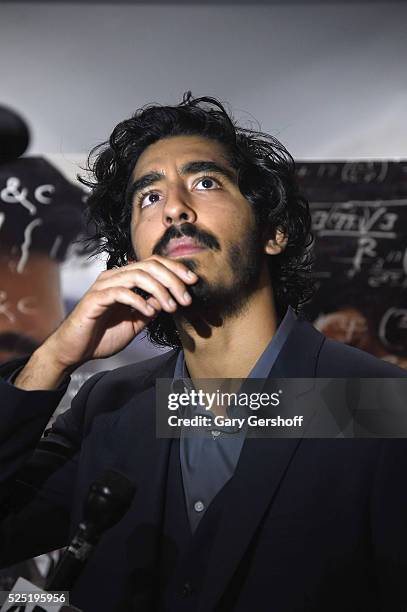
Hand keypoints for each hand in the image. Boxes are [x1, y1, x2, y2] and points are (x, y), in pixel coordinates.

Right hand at [41, 255, 197, 369]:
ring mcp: (103, 286)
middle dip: (172, 280)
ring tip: (171, 307)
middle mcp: (114, 276)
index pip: (154, 263)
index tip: (193, 282)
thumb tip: (170, 300)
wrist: (75, 350)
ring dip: (159, 290)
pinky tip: (150, 312)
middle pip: (149, 265)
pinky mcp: (95, 299)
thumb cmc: (103, 335)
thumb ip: (151, 308)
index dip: (175, 269)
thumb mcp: (136, 322)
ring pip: (137, 275)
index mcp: (125, 278)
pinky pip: (121, 293)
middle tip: (186, 299)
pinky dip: (139, 301)